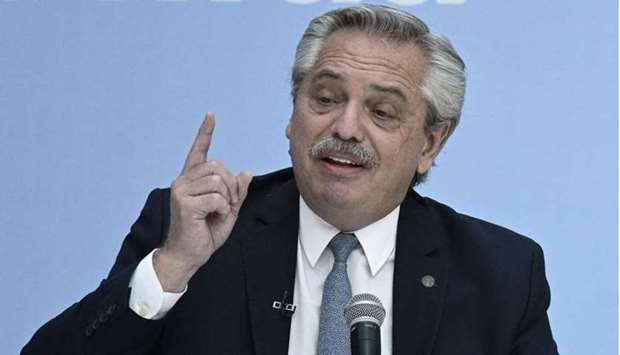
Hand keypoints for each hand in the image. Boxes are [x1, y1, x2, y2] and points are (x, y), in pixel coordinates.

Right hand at [154, 113, 251, 291]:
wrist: (188, 256)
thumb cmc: (204, 234)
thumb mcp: (228, 210)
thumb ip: (236, 192)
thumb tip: (246, 172)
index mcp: (192, 180)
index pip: (198, 151)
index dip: (205, 133)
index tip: (210, 116)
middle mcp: (183, 181)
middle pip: (218, 167)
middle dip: (231, 186)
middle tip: (227, 205)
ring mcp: (181, 190)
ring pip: (218, 180)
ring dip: (227, 198)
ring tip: (220, 212)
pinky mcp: (184, 202)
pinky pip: (216, 197)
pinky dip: (223, 208)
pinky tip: (215, 217)